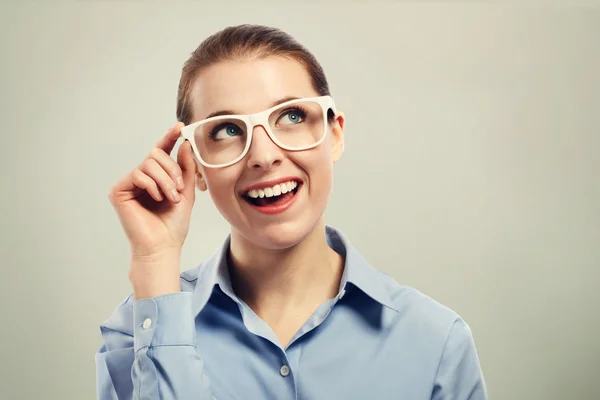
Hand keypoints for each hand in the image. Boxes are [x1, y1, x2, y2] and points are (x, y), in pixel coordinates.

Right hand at [108, 123, 196, 297]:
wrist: (163, 245)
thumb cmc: (174, 223)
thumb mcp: (186, 192)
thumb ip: (185, 168)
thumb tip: (184, 144)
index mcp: (157, 177)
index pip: (162, 152)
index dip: (169, 138)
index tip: (179, 126)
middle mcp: (141, 178)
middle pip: (155, 154)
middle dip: (172, 170)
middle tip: (179, 189)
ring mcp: (129, 184)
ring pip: (149, 164)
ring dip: (165, 180)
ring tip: (171, 198)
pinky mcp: (119, 191)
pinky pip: (138, 174)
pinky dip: (152, 186)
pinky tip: (156, 199)